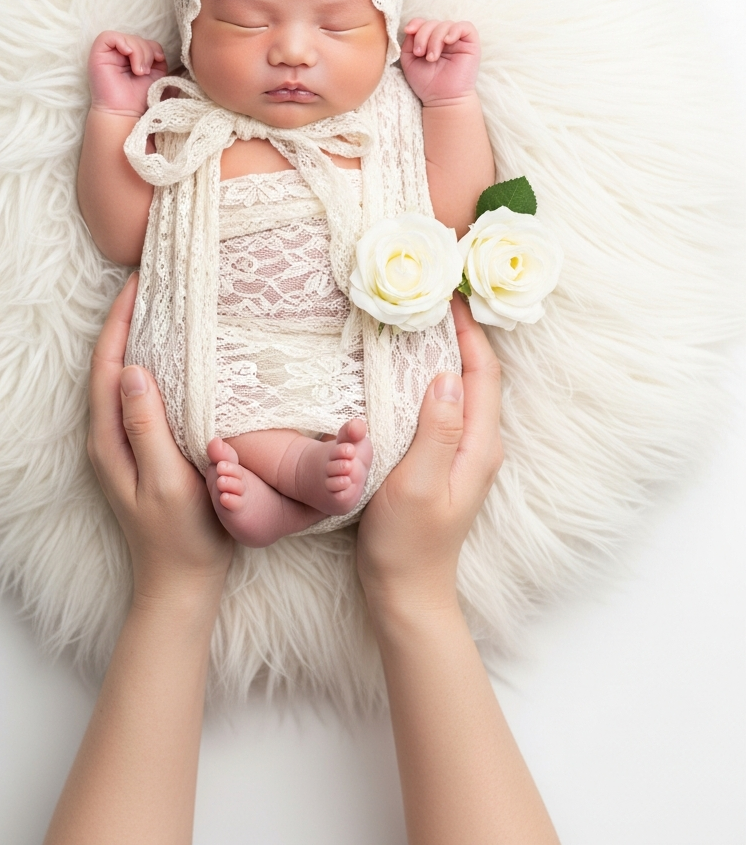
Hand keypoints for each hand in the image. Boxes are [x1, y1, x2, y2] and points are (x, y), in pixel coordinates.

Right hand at [87, 31, 167, 117]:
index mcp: (131, 59)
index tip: (158, 62)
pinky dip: (124, 43)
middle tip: (144, 72)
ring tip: (139, 71)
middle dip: (147, 52)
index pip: (145, 42)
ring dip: (138, 51)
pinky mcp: (97, 55)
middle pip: (136, 38)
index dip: (153, 48)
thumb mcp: (156, 75)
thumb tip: (158, 51)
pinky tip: (129, 56)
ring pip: (126, 37)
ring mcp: (107, 54)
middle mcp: (118, 55)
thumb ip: (157, 59)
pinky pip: (108, 37)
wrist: (124, 113)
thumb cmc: (139, 99)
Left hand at [88, 274, 232, 603]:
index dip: (119, 319)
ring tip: (162, 304)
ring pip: (124, 376)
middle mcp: (108, 437)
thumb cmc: (180, 537)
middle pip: (110, 363)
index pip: (107, 364)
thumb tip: (131, 369)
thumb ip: (146, 426)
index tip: (137, 280)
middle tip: (152, 279)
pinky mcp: (142, 451)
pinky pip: (141, 394)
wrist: (182, 585)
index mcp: (108, 440)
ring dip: (137, 337)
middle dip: (126, 318)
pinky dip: (152, 364)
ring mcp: (123, 445)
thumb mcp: (165, 480)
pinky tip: (174, 355)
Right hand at [356, 296, 502, 613]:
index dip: (470, 332)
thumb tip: (446, 376)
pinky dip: (430, 378)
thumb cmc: (407, 543)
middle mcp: (479, 446)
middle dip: (460, 333)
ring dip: (445, 353)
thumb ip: (436, 430)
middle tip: (432, 297)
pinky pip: (443, 407)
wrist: (405, 593)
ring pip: (461, 390)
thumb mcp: (418, 484)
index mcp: (479, 446)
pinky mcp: (443, 461)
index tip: (449, 295)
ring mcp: (462, 454)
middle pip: (477, 376)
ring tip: (419, 321)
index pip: (482, 374)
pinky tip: (405, 370)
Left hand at [400, 19, 480, 105]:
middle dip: (423, 35)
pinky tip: (448, 41)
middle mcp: (444, 39)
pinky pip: (465, 27)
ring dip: (435, 38)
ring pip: (446, 24)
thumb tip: (412, 28)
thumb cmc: (426, 83)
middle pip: (433, 23)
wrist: (442, 100)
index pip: (423, 23)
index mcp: (430, 41)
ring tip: (431, 58)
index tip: (408, 32)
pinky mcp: (471, 44)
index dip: (416, 23)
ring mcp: (458, 41)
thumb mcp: (409, 60)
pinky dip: (454, 31)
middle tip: (421, 54)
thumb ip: (409, 42)